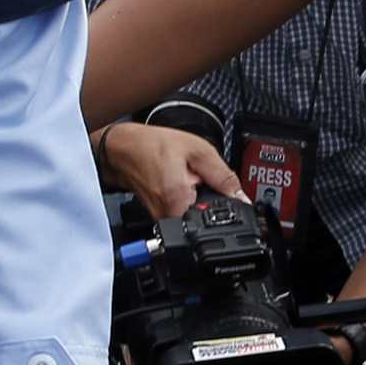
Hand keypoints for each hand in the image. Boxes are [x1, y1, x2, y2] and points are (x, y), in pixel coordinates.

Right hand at [99, 121, 243, 221]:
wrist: (123, 149)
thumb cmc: (152, 145)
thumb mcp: (198, 150)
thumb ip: (223, 175)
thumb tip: (242, 196)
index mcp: (179, 201)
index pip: (218, 214)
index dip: (227, 199)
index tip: (218, 183)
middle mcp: (169, 216)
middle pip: (206, 214)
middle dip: (210, 196)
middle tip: (196, 175)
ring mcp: (162, 219)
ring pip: (194, 214)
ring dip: (198, 197)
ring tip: (186, 177)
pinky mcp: (159, 217)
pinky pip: (183, 212)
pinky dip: (186, 198)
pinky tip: (179, 182)